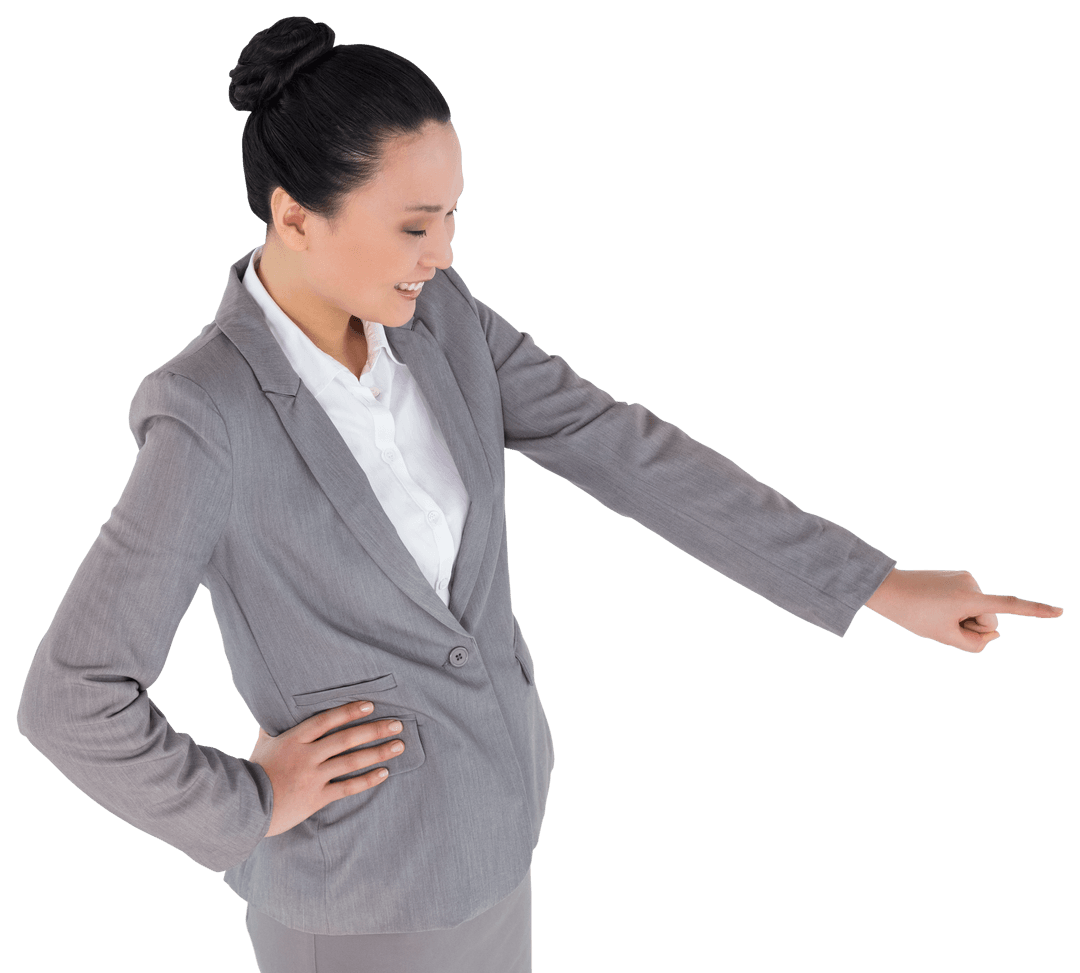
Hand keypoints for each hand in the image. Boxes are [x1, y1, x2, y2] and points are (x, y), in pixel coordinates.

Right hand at [249, 699, 405, 836]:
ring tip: (398, 745)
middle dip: (374, 730)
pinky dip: (367, 780)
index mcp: (294, 739)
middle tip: (397, 724)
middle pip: (346, 738)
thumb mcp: (261, 744)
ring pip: (351, 761)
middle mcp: (307, 756)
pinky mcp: (316, 798)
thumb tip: (270, 705)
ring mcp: (312, 777)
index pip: (327, 720)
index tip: (370, 705)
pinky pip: (347, 787)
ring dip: (378, 752)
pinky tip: (384, 772)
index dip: (349, 711)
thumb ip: (271, 726)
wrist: (243, 807)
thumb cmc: (251, 772)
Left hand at [864, 568, 1062, 652]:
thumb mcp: (944, 637)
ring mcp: (965, 577)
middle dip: (971, 626)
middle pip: (987, 619)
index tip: (1060, 612)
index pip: (1009, 607)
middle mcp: (972, 583)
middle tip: (941, 622)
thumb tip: (996, 633)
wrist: (887, 588)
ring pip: (977, 610)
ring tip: (933, 612)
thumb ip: (976, 643)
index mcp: (969, 598)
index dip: (1036, 611)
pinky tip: (934, 604)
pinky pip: (967, 600)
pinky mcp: (957, 575)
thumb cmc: (913, 614)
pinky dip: (956, 607)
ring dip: (962, 617)